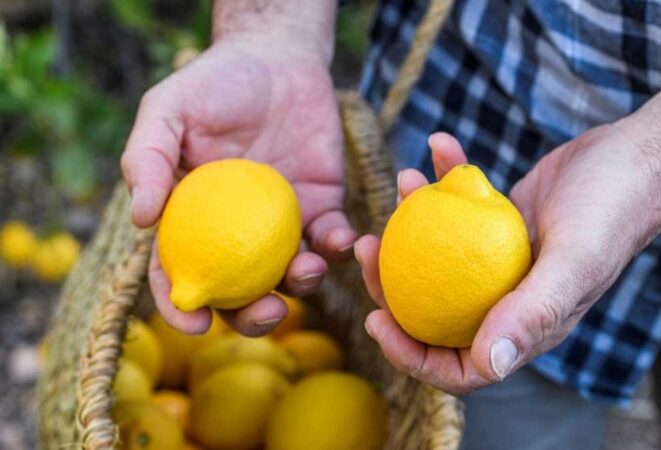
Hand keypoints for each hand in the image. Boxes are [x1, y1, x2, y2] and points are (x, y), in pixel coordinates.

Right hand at [121, 37, 354, 335]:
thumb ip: (149, 158)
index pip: (178, 272)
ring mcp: (280, 224)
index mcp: (191, 218)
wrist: (278, 58)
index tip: (196, 323)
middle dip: (254, 316)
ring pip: (289, 275)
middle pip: (240, 292)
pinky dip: (336, 247)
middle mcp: (235, 231)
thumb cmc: (215, 83)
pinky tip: (340, 239)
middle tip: (268, 310)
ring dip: (301, 285)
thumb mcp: (169, 110)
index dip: (182, 306)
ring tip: (306, 269)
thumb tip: (142, 221)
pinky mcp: (321, 207)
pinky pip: (330, 240)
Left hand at [355, 128, 660, 394]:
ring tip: (403, 182)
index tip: (374, 318)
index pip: (459, 366)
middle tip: (365, 246)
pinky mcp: (499, 220)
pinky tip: (439, 147)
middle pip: (434, 308)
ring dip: (410, 220)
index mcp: (526, 327)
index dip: (410, 354)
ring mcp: (500, 259)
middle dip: (390, 284)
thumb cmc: (612, 210)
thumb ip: (532, 315)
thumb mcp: (574, 262)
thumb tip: (488, 366)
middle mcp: (508, 299)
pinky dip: (446, 176)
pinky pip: (459, 206)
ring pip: (437, 254)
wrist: (638, 156)